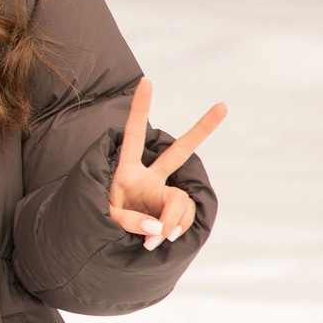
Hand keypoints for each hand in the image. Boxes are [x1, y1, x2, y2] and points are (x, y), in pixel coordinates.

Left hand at [108, 78, 225, 251]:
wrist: (105, 242)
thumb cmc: (98, 223)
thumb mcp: (104, 219)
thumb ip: (129, 222)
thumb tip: (159, 228)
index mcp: (125, 170)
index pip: (133, 135)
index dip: (140, 109)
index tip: (146, 80)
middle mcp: (148, 178)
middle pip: (178, 152)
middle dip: (201, 130)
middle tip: (223, 105)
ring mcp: (162, 194)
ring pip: (182, 200)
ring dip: (174, 221)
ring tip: (159, 238)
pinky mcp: (171, 213)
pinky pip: (184, 218)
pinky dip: (178, 229)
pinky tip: (166, 239)